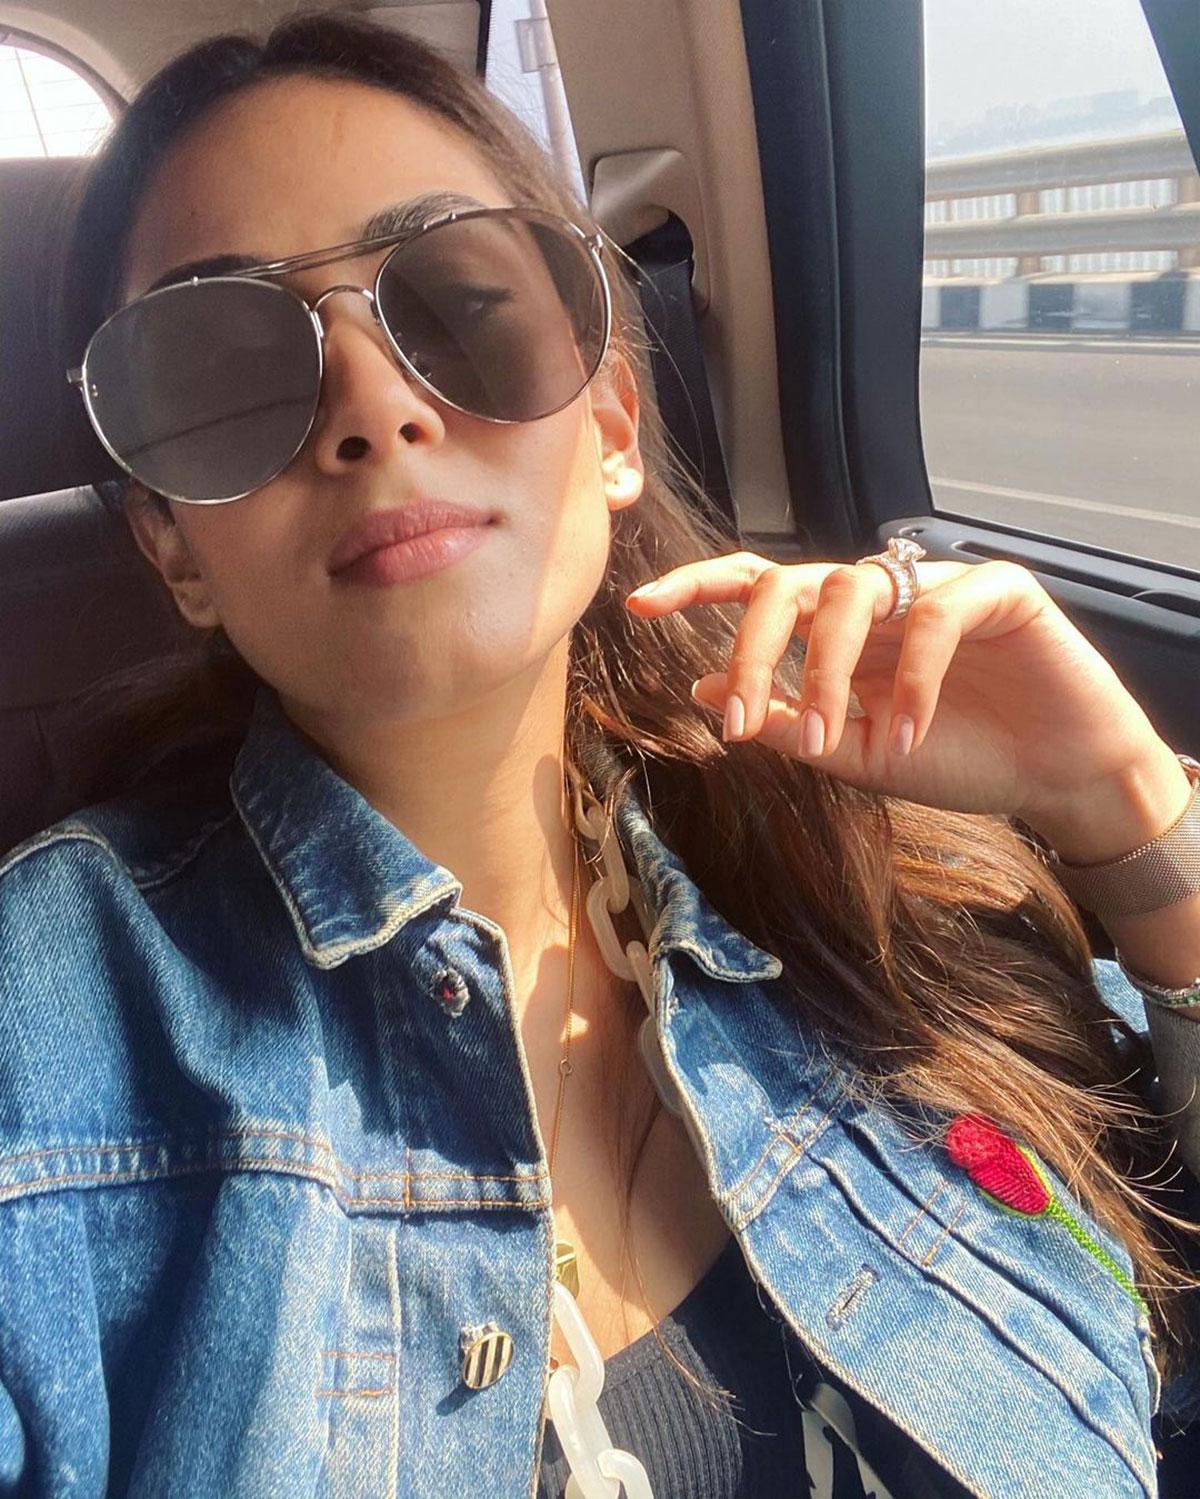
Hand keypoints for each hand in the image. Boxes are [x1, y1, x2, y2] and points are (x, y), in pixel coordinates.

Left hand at [625, 551, 1170, 833]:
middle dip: (754, 648)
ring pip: (851, 592)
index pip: (757, 588)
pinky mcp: (997, 589)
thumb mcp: (855, 753)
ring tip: (840, 741)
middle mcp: (877, 598)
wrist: (1056, 776)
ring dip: (830, 672)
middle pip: (788, 583)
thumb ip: (788, 722)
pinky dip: (914, 679)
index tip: (639, 605)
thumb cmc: (956, 758)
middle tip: (742, 718)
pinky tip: (912, 732)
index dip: (698, 587)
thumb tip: (704, 693)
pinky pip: (936, 617)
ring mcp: (934, 586)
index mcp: (836, 630)